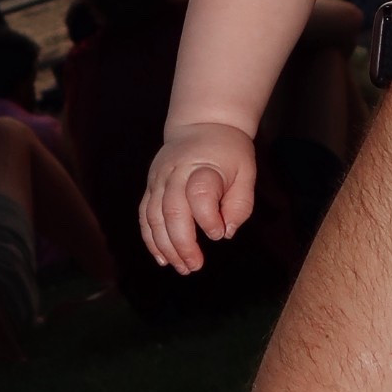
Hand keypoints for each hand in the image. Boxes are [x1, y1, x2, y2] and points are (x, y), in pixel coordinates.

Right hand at [139, 122, 256, 274]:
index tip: (218, 234)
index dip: (208, 218)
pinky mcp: (151, 185)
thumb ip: (240, 203)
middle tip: (195, 265)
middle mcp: (176, 172)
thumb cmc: (229, 151)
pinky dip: (150, 238)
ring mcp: (159, 179)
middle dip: (182, 243)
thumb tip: (226, 232)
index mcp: (203, 166)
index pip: (199, 193)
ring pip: (154, 216)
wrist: (203, 124)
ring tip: (180, 267)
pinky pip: (144, 215)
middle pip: (172, 210)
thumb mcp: (246, 171)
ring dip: (165, 246)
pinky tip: (161, 257)